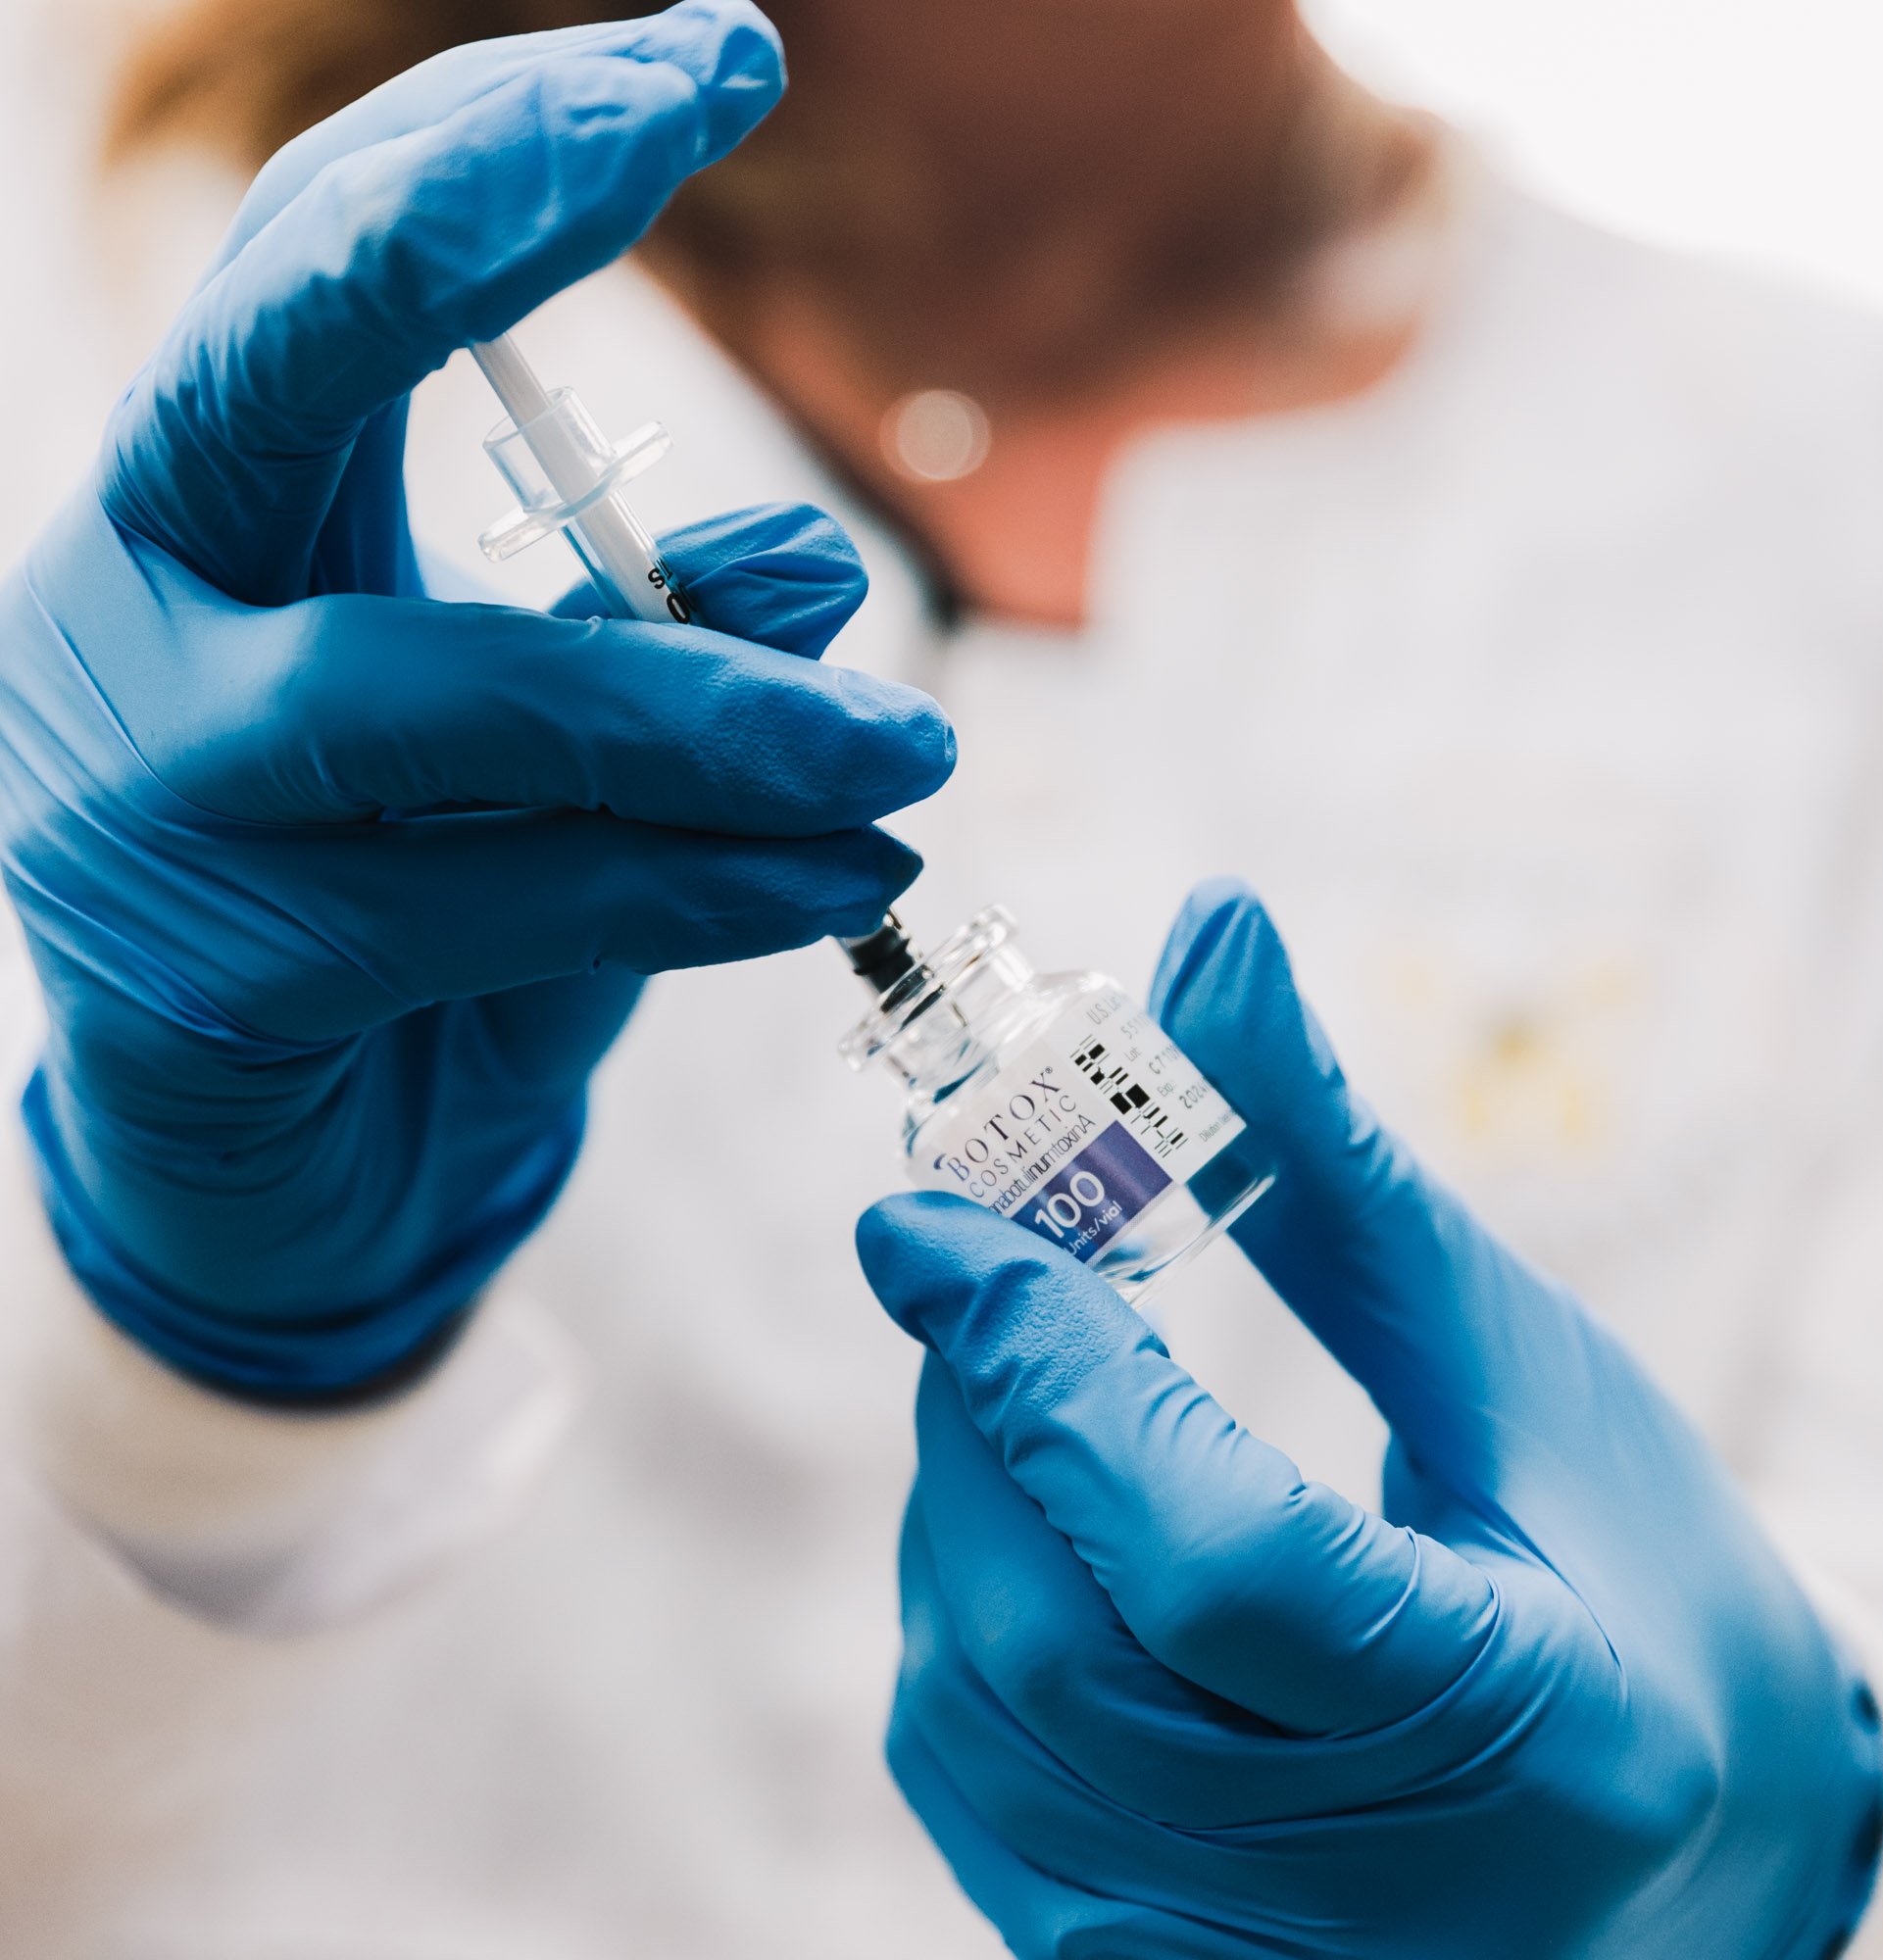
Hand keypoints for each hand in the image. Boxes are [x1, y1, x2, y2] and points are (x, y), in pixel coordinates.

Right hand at [0, 5, 952, 1399]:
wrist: (304, 1188)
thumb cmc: (432, 946)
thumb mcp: (568, 778)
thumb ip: (661, 661)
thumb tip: (811, 572)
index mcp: (218, 523)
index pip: (319, 270)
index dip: (493, 146)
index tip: (716, 61)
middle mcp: (137, 612)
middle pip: (276, 361)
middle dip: (484, 215)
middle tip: (694, 119)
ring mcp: (139, 794)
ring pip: (453, 698)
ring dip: (718, 711)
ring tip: (909, 750)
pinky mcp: (202, 979)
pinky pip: (494, 901)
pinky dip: (695, 891)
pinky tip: (833, 887)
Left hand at [859, 882, 1882, 1958]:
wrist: (1685, 1823)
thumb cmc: (1626, 1564)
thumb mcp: (1512, 1360)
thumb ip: (1333, 1167)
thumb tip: (1212, 932)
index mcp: (1534, 1742)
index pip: (1215, 1560)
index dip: (1047, 1369)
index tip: (922, 1220)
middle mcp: (1379, 1915)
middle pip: (1056, 1630)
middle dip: (988, 1406)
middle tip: (994, 1267)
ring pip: (977, 1697)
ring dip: (965, 1490)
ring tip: (1050, 1389)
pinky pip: (966, 1768)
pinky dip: (965, 1598)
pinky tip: (1042, 1519)